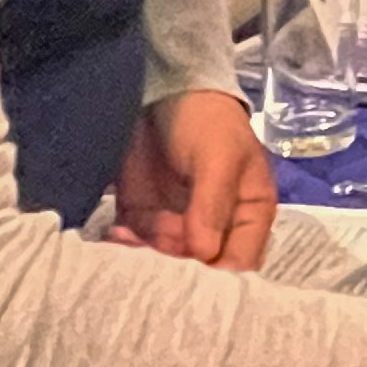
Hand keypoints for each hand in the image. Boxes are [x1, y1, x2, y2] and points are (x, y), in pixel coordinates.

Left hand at [115, 91, 274, 272]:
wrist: (166, 92)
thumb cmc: (207, 122)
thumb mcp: (218, 158)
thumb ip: (212, 206)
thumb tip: (204, 255)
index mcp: (249, 216)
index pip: (242, 262)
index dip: (221, 275)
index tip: (194, 268)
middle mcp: (215, 230)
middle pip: (200, 270)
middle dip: (177, 265)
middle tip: (156, 241)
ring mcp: (178, 227)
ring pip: (165, 264)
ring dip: (147, 255)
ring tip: (132, 231)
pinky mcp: (145, 221)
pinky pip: (135, 247)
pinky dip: (124, 245)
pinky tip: (117, 231)